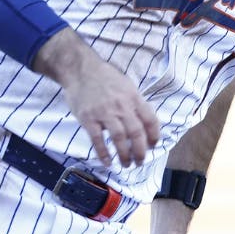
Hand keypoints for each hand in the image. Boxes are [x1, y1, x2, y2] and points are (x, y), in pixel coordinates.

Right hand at [32, 29, 159, 166]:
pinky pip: (97, 140)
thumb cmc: (105, 77)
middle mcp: (121, 106)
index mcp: (133, 97)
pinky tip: (108, 162)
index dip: (154, 136)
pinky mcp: (88, 118)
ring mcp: (104, 113)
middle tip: (140, 162)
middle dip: (140, 151)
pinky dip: (103, 153)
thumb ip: (135, 102)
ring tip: (126, 164)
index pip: (150, 119)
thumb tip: (144, 121)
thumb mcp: (126, 84)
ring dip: (125, 155)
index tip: (153, 146)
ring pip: (119, 139)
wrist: (79, 69)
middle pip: (136, 133)